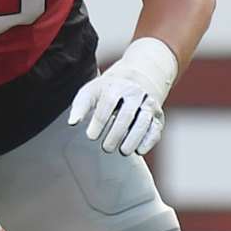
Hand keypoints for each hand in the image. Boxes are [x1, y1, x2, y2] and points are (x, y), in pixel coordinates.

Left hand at [67, 37, 179, 155]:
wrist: (137, 79)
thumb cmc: (107, 90)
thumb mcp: (91, 91)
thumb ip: (80, 106)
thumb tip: (72, 123)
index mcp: (117, 86)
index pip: (108, 103)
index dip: (99, 121)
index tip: (90, 137)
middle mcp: (135, 93)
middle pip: (127, 114)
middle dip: (117, 133)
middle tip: (106, 148)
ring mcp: (149, 104)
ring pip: (144, 121)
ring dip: (134, 138)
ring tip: (123, 152)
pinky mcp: (158, 116)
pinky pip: (156, 128)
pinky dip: (149, 140)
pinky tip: (139, 151)